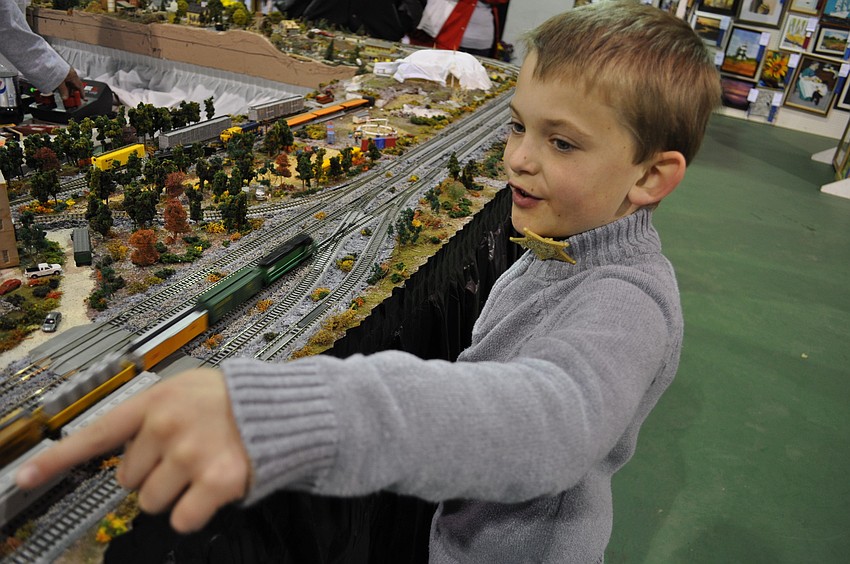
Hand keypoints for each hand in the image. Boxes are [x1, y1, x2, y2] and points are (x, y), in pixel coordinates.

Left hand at [16, 368, 250, 532]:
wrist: (284, 409)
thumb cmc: (234, 401)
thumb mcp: (187, 389)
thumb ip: (151, 414)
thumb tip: (119, 454)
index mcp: (156, 402)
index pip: (97, 433)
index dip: (56, 460)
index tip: (26, 478)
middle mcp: (167, 427)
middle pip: (128, 479)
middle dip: (153, 473)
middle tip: (185, 455)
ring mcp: (191, 454)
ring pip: (150, 502)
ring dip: (173, 494)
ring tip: (201, 467)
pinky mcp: (215, 482)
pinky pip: (181, 518)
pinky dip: (194, 511)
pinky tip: (211, 489)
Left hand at [56, 67, 84, 100]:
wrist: (47, 59)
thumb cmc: (55, 68)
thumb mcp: (60, 82)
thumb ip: (63, 91)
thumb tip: (65, 97)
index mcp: (73, 75)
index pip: (80, 86)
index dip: (82, 93)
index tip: (82, 98)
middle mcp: (71, 73)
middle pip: (74, 85)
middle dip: (73, 92)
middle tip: (71, 98)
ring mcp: (66, 71)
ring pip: (69, 82)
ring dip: (68, 88)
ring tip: (64, 93)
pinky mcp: (61, 70)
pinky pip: (65, 79)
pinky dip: (64, 84)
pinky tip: (60, 87)